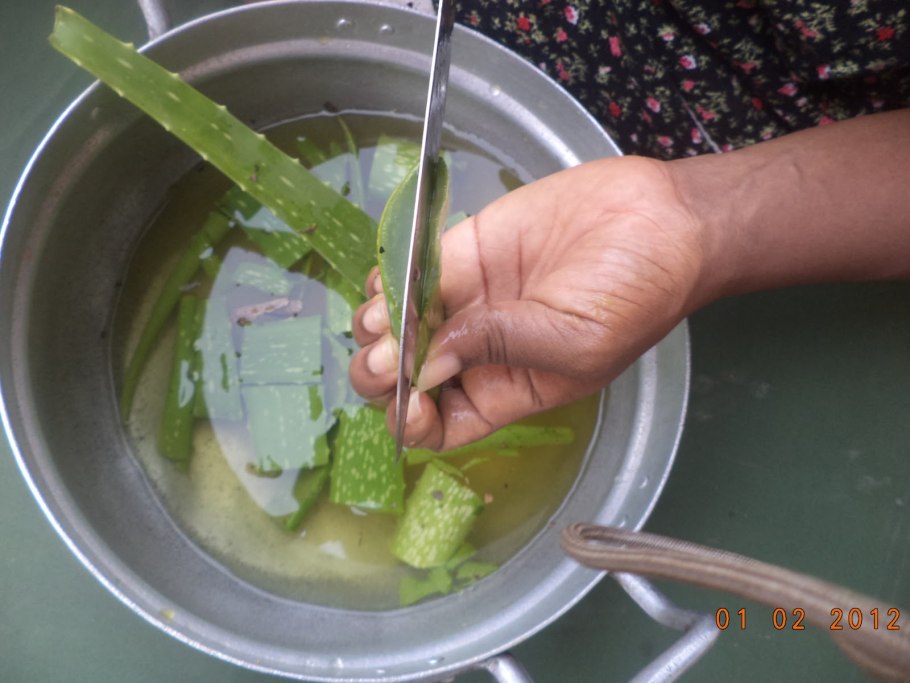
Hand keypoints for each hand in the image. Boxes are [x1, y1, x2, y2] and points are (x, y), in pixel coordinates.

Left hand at [349, 155, 706, 449]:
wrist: (663, 218)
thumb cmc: (638, 293)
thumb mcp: (575, 341)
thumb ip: (499, 348)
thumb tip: (423, 366)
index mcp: (509, 389)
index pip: (442, 423)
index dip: (413, 420)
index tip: (408, 399)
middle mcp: (480, 349)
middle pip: (408, 377)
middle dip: (383, 374)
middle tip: (387, 354)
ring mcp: (469, 298)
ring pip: (399, 324)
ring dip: (378, 326)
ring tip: (385, 314)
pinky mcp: (465, 250)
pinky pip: (410, 271)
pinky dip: (388, 278)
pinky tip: (390, 278)